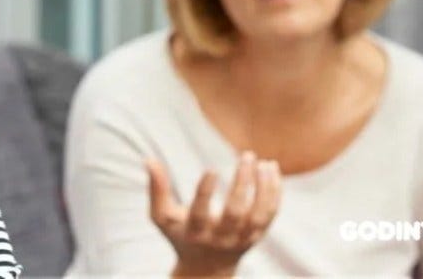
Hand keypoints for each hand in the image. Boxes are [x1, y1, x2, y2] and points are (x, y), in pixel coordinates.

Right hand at [148, 152, 281, 276]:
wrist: (206, 268)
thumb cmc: (181, 235)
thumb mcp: (162, 217)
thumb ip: (156, 190)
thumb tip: (149, 160)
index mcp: (195, 232)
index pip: (200, 214)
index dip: (205, 192)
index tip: (212, 169)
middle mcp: (221, 238)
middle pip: (236, 213)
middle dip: (242, 184)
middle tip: (246, 155)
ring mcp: (242, 239)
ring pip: (258, 215)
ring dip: (264, 188)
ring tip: (264, 162)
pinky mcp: (257, 236)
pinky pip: (270, 214)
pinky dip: (274, 192)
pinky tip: (271, 169)